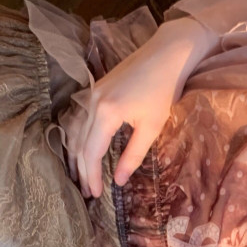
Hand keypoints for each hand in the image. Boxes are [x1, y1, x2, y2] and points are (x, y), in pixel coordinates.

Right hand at [63, 18, 218, 198]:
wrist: (168, 52)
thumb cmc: (165, 89)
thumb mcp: (152, 126)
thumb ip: (133, 155)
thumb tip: (119, 180)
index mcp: (106, 113)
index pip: (91, 152)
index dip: (91, 175)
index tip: (95, 194)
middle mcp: (93, 102)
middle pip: (79, 143)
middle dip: (82, 169)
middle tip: (86, 191)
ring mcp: (93, 92)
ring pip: (77, 130)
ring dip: (78, 154)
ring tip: (82, 174)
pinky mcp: (97, 87)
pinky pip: (82, 118)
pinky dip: (81, 137)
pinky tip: (85, 147)